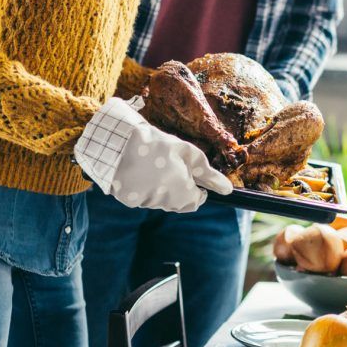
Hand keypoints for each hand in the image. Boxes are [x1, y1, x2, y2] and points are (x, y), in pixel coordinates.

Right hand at [75, 97, 232, 212]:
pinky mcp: (127, 200)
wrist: (119, 142)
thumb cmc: (158, 145)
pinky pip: (142, 198)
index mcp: (183, 194)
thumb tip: (228, 190)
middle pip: (179, 202)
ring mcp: (144, 203)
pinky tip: (140, 171)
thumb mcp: (189, 155)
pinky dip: (144, 188)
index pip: (197, 201)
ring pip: (160, 201)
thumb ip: (209, 175)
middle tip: (170, 166)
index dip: (197, 188)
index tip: (191, 174)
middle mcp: (164, 203)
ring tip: (152, 165)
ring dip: (161, 188)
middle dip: (179, 188)